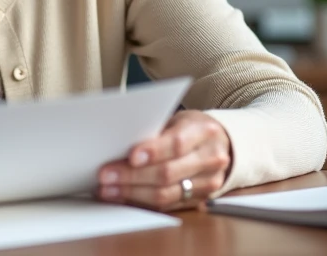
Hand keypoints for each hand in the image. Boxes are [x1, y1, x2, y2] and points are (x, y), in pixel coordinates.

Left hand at [96, 110, 231, 210]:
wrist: (220, 144)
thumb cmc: (190, 128)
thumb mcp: (178, 120)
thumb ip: (155, 132)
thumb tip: (118, 146)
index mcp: (204, 131)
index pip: (177, 144)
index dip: (153, 152)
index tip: (130, 157)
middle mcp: (210, 159)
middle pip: (168, 173)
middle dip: (132, 177)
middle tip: (105, 176)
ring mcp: (208, 183)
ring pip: (166, 195)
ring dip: (132, 194)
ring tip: (108, 190)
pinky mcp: (199, 201)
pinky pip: (167, 206)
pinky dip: (141, 203)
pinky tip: (123, 197)